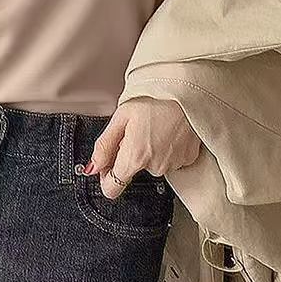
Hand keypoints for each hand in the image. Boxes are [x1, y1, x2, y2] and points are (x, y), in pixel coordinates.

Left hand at [83, 98, 201, 198]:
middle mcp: (155, 167)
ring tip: (154, 128)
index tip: (107, 164)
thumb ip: (104, 146)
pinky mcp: (188, 160)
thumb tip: (92, 167)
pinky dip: (164, 150)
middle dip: (129, 154)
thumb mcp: (121, 117)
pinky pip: (168, 160)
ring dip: (148, 151)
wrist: (188, 93)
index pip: (112, 188)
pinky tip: (167, 131)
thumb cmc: (154, 99)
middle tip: (135, 130)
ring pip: (151, 165)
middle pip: (132, 171)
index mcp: (135, 157)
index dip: (105, 177)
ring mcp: (174, 165)